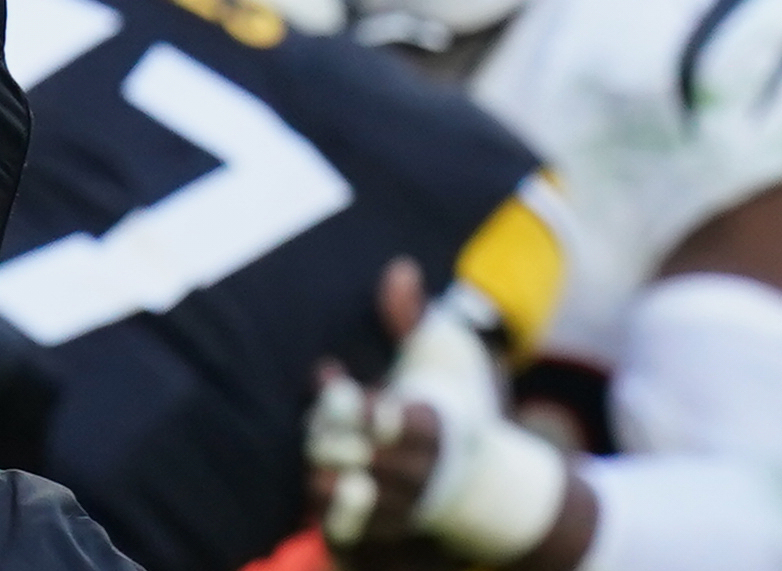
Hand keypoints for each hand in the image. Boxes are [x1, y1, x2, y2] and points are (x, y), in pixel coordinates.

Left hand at [307, 259, 593, 569]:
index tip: (334, 377)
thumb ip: (415, 317)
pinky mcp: (377, 527)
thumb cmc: (458, 403)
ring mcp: (397, 503)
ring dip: (318, 461)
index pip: (402, 422)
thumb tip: (399, 267)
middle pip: (361, 453)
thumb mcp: (446, 356)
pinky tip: (313, 466)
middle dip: (330, 427)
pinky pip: (337, 523)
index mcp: (439, 427)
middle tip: (318, 401)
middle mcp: (419, 471)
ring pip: (341, 489)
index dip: (369, 407)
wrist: (479, 478)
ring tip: (313, 433)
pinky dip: (321, 500)